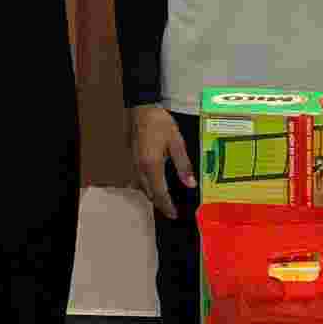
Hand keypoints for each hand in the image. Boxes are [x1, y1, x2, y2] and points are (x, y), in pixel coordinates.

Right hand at [133, 104, 195, 218]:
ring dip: (152, 195)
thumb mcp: (177, 142)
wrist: (142, 108)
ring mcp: (134, 164)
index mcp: (152, 165)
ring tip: (164, 199)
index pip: (160, 193)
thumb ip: (183, 165)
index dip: (167, 206)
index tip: (174, 214)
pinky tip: (154, 183)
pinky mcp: (132, 159)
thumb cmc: (159, 123)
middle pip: (149, 193)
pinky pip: (137, 179)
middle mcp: (140, 168)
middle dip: (160, 203)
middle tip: (171, 210)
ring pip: (142, 187)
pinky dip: (146, 186)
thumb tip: (191, 184)